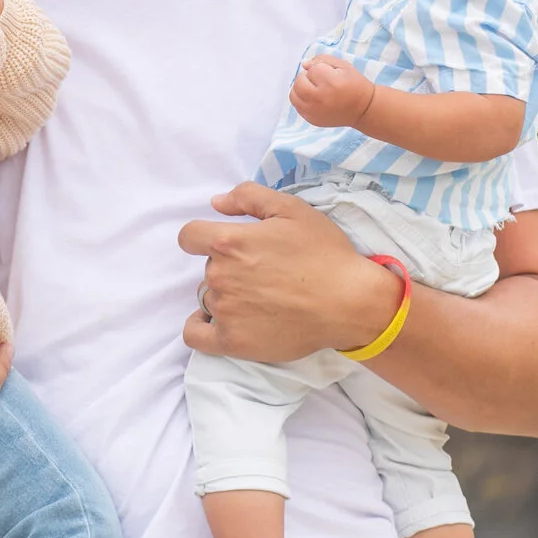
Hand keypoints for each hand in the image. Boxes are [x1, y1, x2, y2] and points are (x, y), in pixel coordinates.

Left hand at [179, 183, 402, 362]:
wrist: (349, 302)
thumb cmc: (324, 253)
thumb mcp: (292, 209)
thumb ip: (248, 196)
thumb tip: (216, 203)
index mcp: (229, 242)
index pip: (189, 237)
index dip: (203, 237)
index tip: (224, 244)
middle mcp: (220, 276)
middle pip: (207, 267)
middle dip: (228, 266)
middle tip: (263, 272)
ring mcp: (224, 311)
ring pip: (209, 297)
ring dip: (226, 294)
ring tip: (260, 297)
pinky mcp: (233, 341)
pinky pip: (195, 335)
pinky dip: (200, 326)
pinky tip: (215, 321)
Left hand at [289, 55, 375, 128]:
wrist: (363, 109)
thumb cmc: (354, 84)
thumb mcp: (343, 66)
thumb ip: (322, 60)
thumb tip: (304, 64)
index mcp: (331, 83)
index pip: (312, 70)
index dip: (319, 68)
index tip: (330, 74)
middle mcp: (320, 99)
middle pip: (299, 82)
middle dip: (307, 77)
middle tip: (319, 80)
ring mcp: (314, 112)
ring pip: (293, 95)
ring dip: (301, 88)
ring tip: (314, 89)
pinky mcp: (312, 120)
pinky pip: (297, 106)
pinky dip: (302, 100)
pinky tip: (314, 98)